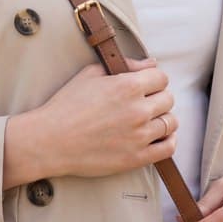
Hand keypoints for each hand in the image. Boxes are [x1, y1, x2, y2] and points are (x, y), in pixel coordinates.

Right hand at [3, 59, 176, 188]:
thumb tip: (151, 63)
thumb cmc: (67, 104)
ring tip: (150, 120)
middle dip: (159, 97)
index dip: (154, 79)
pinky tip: (158, 137)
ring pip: (171, 123)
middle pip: (168, 99)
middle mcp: (138, 110)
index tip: (147, 84)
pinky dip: (168, 141)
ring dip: (163, 118)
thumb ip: (126, 65)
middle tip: (146, 102)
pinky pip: (168, 149)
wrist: (51, 140)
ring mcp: (139, 136)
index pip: (161, 77)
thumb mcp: (91, 73)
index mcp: (128, 85)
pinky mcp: (137, 158)